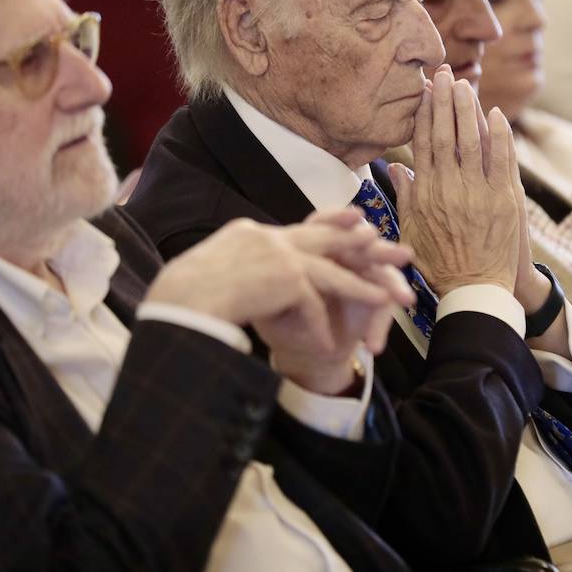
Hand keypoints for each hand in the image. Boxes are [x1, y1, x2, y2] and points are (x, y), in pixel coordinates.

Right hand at [147, 214, 413, 393]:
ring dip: (364, 288)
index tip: (360, 224)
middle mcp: (265, 236)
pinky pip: (313, 304)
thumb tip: (252, 283)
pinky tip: (329, 347)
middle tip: (401, 253)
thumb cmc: (179, 301)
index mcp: (249, 234)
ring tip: (392, 300)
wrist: (170, 307)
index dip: (333, 228)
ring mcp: (275, 253)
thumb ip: (241, 272)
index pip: (301, 229)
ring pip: (331, 271)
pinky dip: (320, 328)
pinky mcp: (283, 276)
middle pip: (328, 239)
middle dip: (367, 247)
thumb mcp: (213, 276)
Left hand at [262, 209, 415, 393]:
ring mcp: (364, 276)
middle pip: (364, 246)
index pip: (325, 225)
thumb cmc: (283, 322)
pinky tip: (373, 344)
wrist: (304, 352)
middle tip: (404, 254)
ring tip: (405, 300)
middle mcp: (343, 256)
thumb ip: (282, 291)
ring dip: (395, 286)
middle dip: (383, 250)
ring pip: (384, 274)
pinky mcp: (377, 299)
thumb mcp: (271, 307)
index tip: (358, 215)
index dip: (339, 219)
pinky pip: (385, 307)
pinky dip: (379, 326)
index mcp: (313, 250)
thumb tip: (290, 278)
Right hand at [388, 66, 520, 296]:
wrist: (476, 291)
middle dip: (445, 102)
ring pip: (472, 141)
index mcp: (426, 193)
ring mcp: (478, 192)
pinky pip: (502, 160)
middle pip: (446, 135)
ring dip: (468, 110)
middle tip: (444, 74)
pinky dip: (499, 135)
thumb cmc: (441, 264)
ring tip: (465, 85)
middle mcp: (450, 188)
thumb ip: (405, 196)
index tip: (424, 91)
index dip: (424, 114)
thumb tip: (396, 167)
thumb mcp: (412, 232)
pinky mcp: (505, 200)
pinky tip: (495, 114)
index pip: (423, 144)